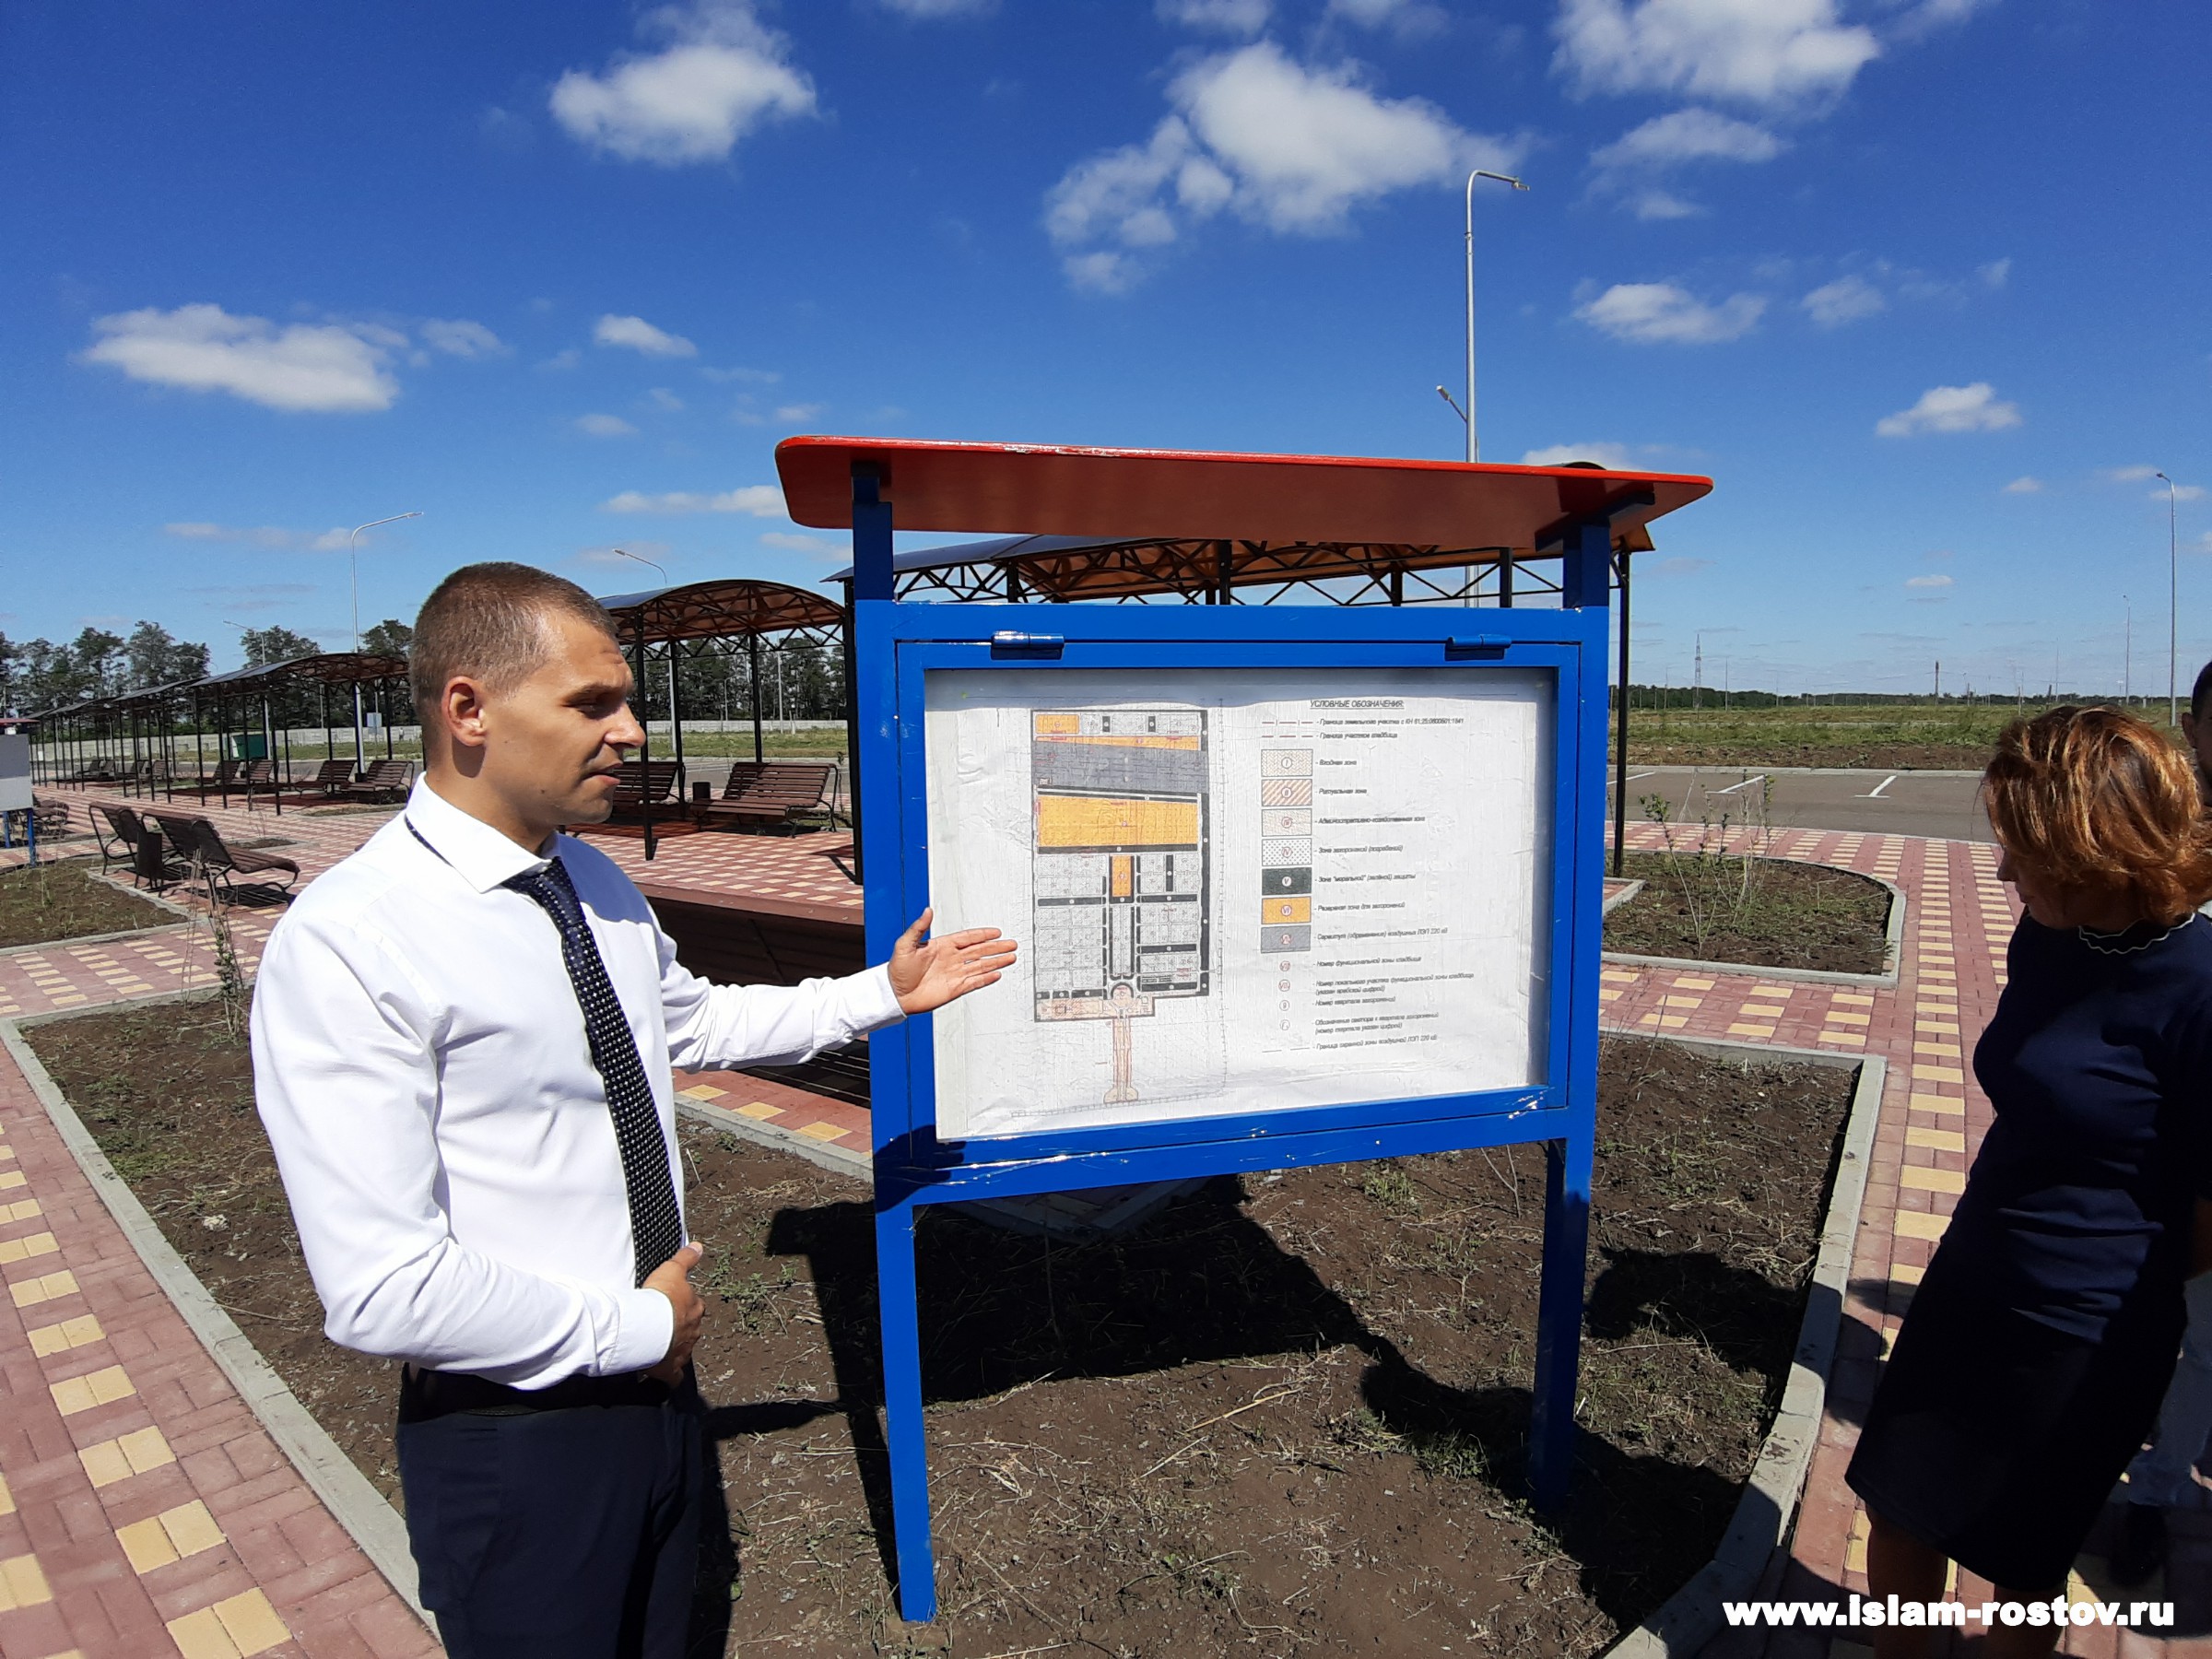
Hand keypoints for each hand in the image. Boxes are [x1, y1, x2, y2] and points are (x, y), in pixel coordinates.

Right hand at [642, 1241, 702, 1383]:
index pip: (694, 1306)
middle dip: (679, 1328)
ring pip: (683, 1349)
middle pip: (689, 1329)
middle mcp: (693, 1331)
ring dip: (674, 1347)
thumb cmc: (661, 1297)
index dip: (683, 1305)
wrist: (649, 1327)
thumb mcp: (673, 1269)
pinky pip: (674, 1376)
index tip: (672, 1305)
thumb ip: (686, 1258)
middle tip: (663, 1325)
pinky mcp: (671, 1368)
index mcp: (695, 1309)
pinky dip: (672, 1377)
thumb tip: (698, 1246)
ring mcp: (683, 1351)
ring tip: (659, 1346)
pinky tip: (667, 1377)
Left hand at [887, 907, 1018, 1013]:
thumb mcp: (905, 944)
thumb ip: (919, 928)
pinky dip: (986, 978)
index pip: (968, 938)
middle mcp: (951, 959)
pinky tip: (997, 974)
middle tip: (1011, 944)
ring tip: (1011, 957)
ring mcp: (954, 974)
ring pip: (981, 965)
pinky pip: (975, 982)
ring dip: (996, 961)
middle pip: (979, 950)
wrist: (895, 994)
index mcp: (942, 946)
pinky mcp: (955, 988)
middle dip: (996, 947)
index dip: (982, 934)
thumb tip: (927, 910)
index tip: (996, 932)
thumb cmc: (897, 970)